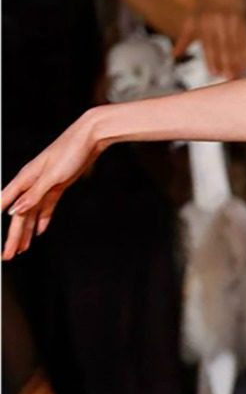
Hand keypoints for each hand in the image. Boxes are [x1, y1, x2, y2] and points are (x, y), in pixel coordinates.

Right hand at [1, 114, 103, 257]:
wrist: (90, 137)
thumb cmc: (70, 151)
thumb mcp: (52, 175)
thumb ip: (33, 194)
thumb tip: (15, 212)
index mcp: (26, 178)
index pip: (7, 203)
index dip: (3, 221)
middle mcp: (32, 182)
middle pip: (19, 215)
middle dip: (13, 236)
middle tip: (7, 256)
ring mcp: (45, 185)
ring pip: (31, 214)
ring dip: (26, 232)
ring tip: (20, 250)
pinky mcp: (58, 186)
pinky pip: (46, 207)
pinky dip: (42, 220)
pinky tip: (38, 232)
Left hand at [174, 0, 245, 80]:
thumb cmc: (203, 10)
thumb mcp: (192, 20)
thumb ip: (184, 39)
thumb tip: (174, 55)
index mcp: (204, 21)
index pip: (208, 43)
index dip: (212, 58)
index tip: (214, 73)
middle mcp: (218, 20)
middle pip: (224, 45)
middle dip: (227, 62)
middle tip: (229, 78)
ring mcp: (232, 20)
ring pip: (236, 44)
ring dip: (238, 61)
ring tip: (238, 75)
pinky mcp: (242, 22)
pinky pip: (245, 40)